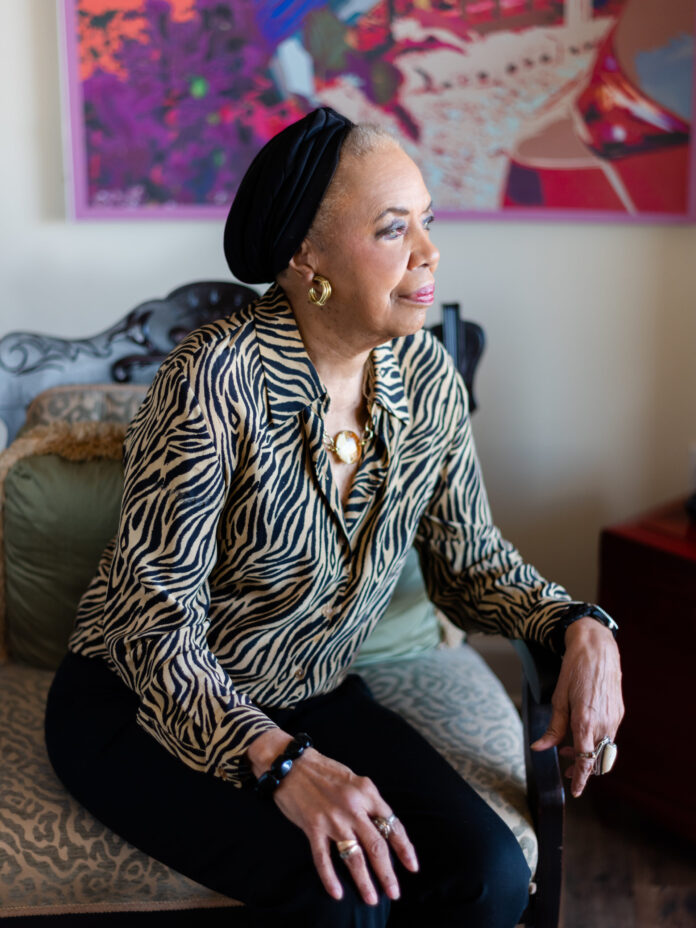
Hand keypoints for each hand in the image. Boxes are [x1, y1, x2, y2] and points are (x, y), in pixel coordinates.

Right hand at [247, 730, 418, 904]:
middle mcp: (353, 806)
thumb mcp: (353, 780)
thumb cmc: (323, 770)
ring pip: (354, 856)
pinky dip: (330, 878)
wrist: (290, 762)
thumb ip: (367, 802)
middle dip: (388, 873)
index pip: (392, 825)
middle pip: (377, 846)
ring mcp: (332, 818)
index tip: (412, 866)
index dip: (404, 848)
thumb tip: (382, 828)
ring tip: (372, 899)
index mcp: (367, 792)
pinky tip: (338, 893)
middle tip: (394, 893)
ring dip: (364, 881)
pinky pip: (323, 858)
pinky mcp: (312, 826)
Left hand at [530, 618, 623, 797]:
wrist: (597, 647)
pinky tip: (583, 732)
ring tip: (570, 748)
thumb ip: (553, 728)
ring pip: (605, 749)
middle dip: (583, 769)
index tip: (576, 792)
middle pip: (598, 760)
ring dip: (589, 754)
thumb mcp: (558, 698)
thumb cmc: (574, 669)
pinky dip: (597, 741)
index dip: (581, 779)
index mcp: (586, 721)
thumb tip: (540, 749)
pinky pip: (610, 735)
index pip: (586, 761)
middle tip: (567, 770)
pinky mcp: (619, 712)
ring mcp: (614, 718)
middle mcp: (604, 724)